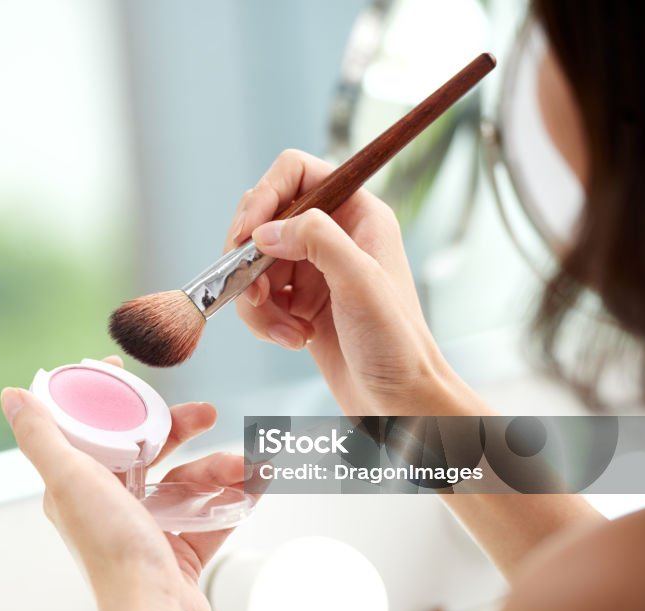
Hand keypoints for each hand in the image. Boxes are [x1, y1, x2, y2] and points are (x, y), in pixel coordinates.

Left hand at [1, 358, 241, 610]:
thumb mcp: (69, 480)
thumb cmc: (110, 551)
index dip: (112, 401)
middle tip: (207, 413)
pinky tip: (258, 480)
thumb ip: (41, 437)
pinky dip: (237, 496)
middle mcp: (113, 506)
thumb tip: (12, 397)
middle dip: (180, 429)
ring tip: (242, 466)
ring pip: (188, 482)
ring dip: (218, 468)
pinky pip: (214, 513)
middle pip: (150, 452)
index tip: (127, 374)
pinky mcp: (182, 551)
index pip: (95, 431)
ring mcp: (149, 529)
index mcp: (81, 487)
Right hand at [226, 149, 486, 415]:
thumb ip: (317, 241)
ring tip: (284, 329)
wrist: (399, 402)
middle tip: (252, 289)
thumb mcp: (361, 283)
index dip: (264, 196)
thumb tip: (266, 231)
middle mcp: (333, 236)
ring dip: (256, 300)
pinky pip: (257, 298)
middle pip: (264, 218)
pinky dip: (263, 320)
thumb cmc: (396, 345)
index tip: (245, 235)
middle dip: (250, 258)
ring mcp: (312, 270)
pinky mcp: (298, 304)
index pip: (295, 174)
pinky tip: (292, 339)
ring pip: (254, 263)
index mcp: (357, 214)